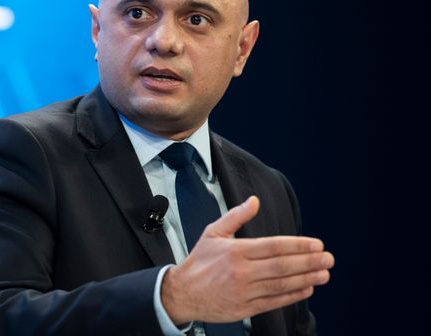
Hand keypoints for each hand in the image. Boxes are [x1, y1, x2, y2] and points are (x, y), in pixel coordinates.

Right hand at [161, 196, 333, 323]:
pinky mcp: (245, 309)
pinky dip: (293, 296)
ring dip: (306, 278)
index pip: (273, 246)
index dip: (298, 245)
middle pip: (282, 265)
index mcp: (235, 251)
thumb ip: (236, 216)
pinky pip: (274, 302)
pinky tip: (307, 289)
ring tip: (324, 273)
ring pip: (282, 284)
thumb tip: (254, 201)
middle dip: (309, 261)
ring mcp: (244, 291)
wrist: (182, 293)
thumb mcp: (213, 232)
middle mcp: (241, 271)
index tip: (316, 244)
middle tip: (328, 258)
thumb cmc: (198, 262)